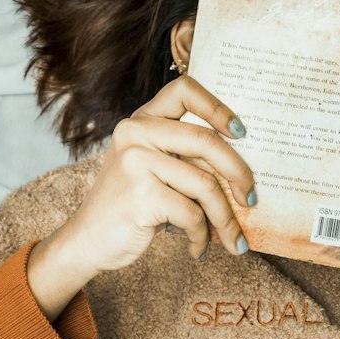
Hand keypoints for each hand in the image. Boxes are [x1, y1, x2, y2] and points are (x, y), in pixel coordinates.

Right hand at [62, 72, 257, 274]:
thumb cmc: (130, 206)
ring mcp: (135, 162)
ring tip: (233, 239)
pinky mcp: (140, 195)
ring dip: (225, 219)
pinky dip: (201, 236)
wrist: (87, 242)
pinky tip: (199, 249)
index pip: (184, 89)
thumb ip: (184, 157)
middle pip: (206, 142)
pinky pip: (191, 214)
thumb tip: (243, 169)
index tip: (242, 133)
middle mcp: (136, 133)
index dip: (218, 107)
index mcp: (142, 120)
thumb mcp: (153, 170)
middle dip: (239, 173)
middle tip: (251, 198)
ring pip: (205, 185)